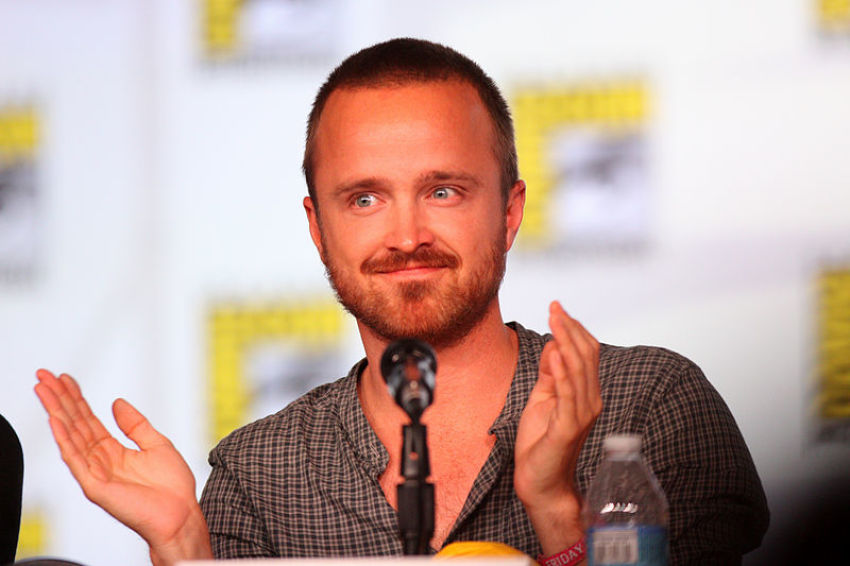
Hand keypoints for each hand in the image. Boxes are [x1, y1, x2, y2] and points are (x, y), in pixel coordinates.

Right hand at [34, 369, 212, 565]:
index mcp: (113, 451)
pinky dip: (64, 439)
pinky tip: (56, 420)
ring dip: (56, 412)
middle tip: (44, 376)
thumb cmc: (172, 486)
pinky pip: (76, 459)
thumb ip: (135, 424)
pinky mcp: (95, 486)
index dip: (76, 398)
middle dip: (59, 399)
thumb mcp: (157, 443)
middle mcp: (100, 460)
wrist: (181, 513)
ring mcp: (95, 473)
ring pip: (70, 436)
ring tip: (44, 390)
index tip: (65, 378)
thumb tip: (117, 402)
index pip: (88, 419)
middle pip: (74, 424)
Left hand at [514, 301, 600, 554]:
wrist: (540, 482)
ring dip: (566, 340)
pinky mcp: (569, 426)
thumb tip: (553, 344)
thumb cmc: (540, 443)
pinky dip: (562, 371)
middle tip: (555, 306)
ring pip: (579, 369)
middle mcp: (590, 401)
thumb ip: (550, 373)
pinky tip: (554, 353)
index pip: (587, 353)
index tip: (557, 308)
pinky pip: (569, 393)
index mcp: (584, 393)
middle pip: (586, 355)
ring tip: (554, 319)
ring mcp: (582, 414)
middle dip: (570, 327)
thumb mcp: (542, 398)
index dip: (574, 329)